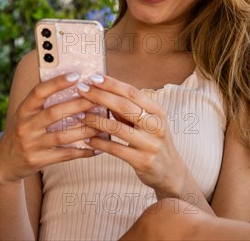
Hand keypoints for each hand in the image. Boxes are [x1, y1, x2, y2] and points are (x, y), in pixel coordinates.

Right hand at [0, 73, 99, 183]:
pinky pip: (65, 155)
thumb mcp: (27, 114)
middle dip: (79, 105)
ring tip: (103, 124)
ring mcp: (31, 144)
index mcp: (23, 110)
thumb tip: (75, 84)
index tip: (76, 75)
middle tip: (98, 99)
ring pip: (62, 135)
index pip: (39, 92)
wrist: (6, 162)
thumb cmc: (24, 131)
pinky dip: (83, 151)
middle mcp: (25, 126)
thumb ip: (44, 103)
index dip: (56, 82)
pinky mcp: (37, 160)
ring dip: (85, 129)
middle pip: (54, 113)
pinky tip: (98, 147)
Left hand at [77, 75, 187, 195]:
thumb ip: (129, 110)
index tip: (93, 77)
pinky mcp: (142, 161)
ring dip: (95, 120)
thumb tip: (103, 93)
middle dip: (100, 96)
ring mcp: (150, 144)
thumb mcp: (148, 123)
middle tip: (81, 89)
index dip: (112, 84)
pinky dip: (99, 143)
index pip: (132, 93)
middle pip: (124, 106)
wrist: (170, 172)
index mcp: (158, 112)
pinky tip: (87, 139)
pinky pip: (115, 149)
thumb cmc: (154, 142)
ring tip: (79, 115)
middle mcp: (156, 126)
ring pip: (117, 128)